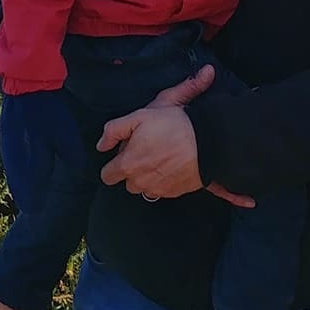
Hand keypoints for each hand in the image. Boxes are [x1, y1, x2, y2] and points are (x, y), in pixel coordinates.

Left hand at [97, 64, 254, 207]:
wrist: (208, 141)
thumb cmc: (173, 126)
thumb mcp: (140, 116)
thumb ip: (114, 130)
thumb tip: (101, 145)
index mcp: (128, 165)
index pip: (107, 176)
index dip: (114, 163)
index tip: (126, 153)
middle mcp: (140, 182)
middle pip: (127, 182)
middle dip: (133, 169)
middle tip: (147, 151)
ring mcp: (158, 189)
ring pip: (145, 187)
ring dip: (149, 176)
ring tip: (161, 157)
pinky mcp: (174, 192)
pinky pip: (162, 189)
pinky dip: (164, 180)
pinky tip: (173, 164)